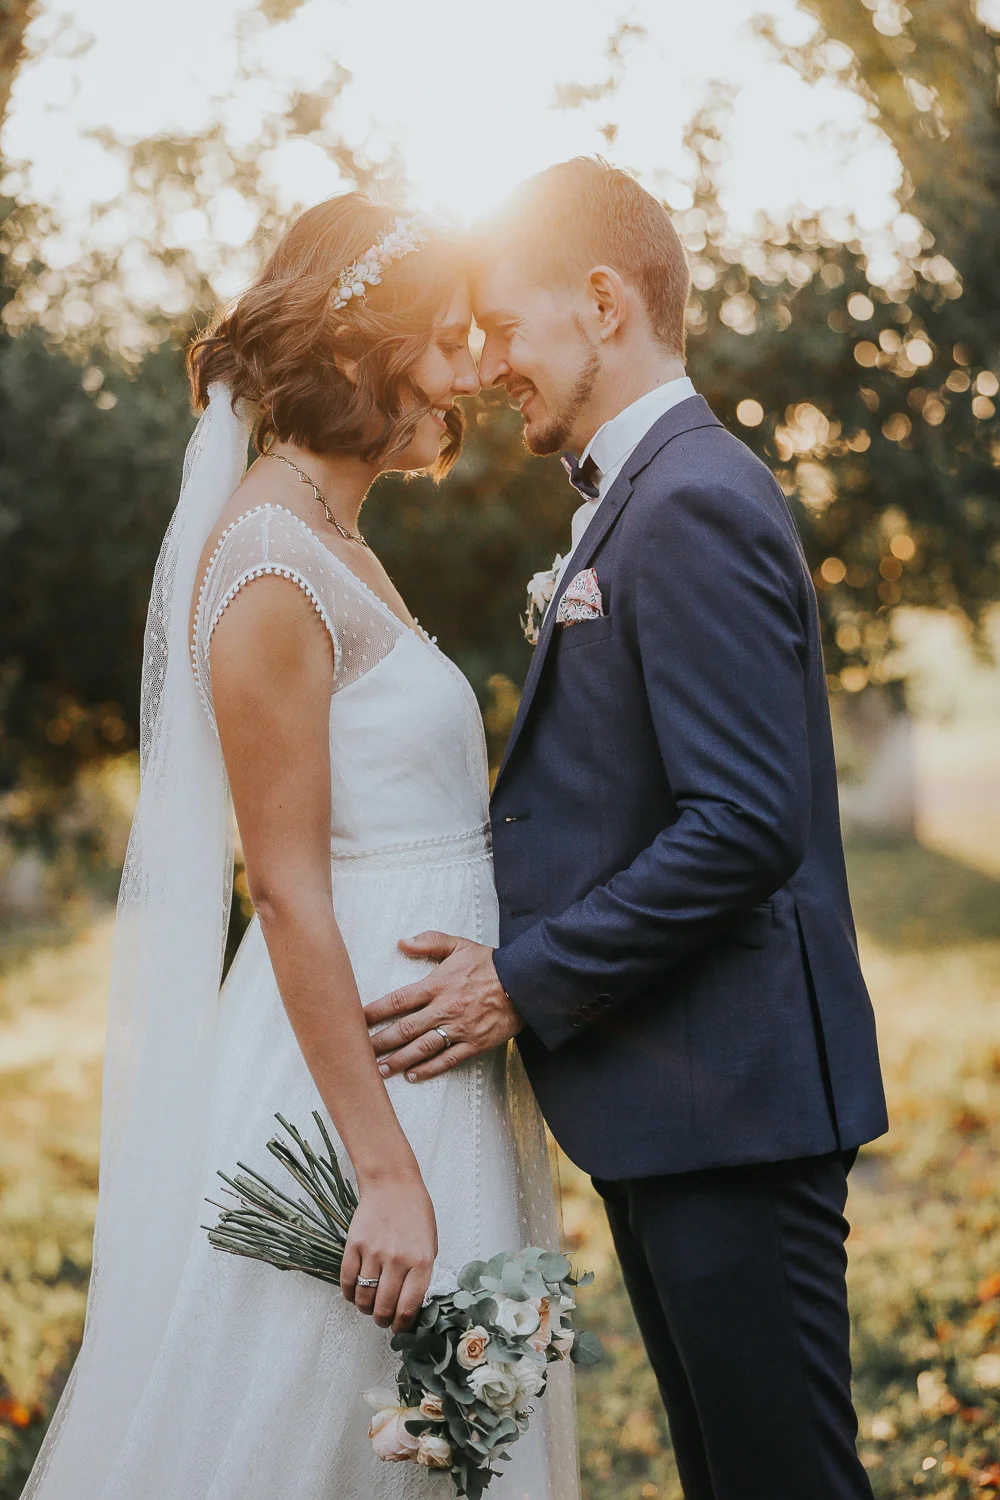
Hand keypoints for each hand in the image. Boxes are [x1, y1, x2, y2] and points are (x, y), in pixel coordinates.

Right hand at [340, 1171, 436, 1332]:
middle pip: (383, 1307)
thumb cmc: (416, 1215)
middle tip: (383, 1319)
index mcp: (421, 1262)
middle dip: (382, 1320)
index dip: (402, 1325)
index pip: (408, 1308)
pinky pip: (347, 1280)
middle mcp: (397, 1260)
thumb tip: (411, 1305)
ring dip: (365, 1309)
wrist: (393, 1184)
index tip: (399, 1328)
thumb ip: (422, 1274)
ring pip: (364, 1298)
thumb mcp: (430, 1245)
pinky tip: (355, 1294)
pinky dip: (350, 1293)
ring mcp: (374, 1252)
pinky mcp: (354, 1245)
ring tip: (369, 1307)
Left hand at [365, 932, 523, 1080]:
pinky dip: (429, 1069)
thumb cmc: (490, 963)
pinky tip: (412, 1076)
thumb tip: (402, 942)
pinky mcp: (474, 1044)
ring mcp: (459, 1029)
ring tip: (378, 1071)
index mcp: (437, 985)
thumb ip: (430, 942)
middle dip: (380, 1043)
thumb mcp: (460, 945)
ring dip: (398, 1061)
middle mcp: (444, 1009)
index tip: (355, 1020)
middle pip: (404, 1029)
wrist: (526, 982)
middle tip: (359, 1054)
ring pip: (422, 1048)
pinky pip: (448, 1060)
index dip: (374, 1012)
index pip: (398, 1000)